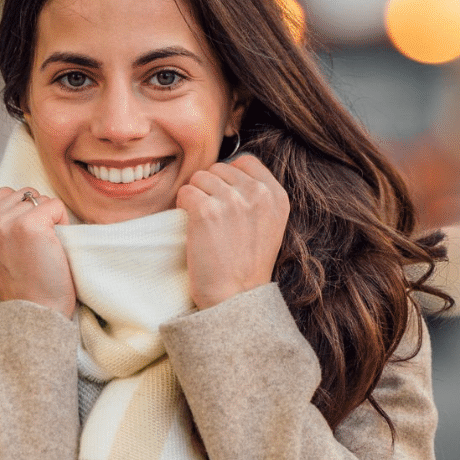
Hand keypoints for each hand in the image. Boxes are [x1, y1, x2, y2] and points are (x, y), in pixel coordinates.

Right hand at [0, 187, 76, 317]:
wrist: (34, 311)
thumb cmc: (20, 282)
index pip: (2, 195)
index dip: (19, 215)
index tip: (19, 246)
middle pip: (21, 193)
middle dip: (33, 214)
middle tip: (33, 248)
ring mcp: (3, 223)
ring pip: (38, 198)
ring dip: (48, 219)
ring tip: (42, 248)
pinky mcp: (28, 224)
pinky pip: (55, 205)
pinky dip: (63, 223)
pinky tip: (54, 246)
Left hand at [176, 154, 289, 308]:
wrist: (235, 298)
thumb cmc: (247, 266)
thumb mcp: (270, 225)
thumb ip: (258, 195)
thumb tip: (228, 170)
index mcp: (277, 196)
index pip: (246, 161)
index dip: (230, 177)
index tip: (227, 200)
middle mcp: (258, 193)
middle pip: (219, 168)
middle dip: (211, 188)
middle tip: (214, 218)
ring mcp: (232, 200)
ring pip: (199, 178)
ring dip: (196, 197)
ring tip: (204, 225)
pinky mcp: (206, 211)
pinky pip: (184, 192)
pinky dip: (182, 207)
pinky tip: (193, 227)